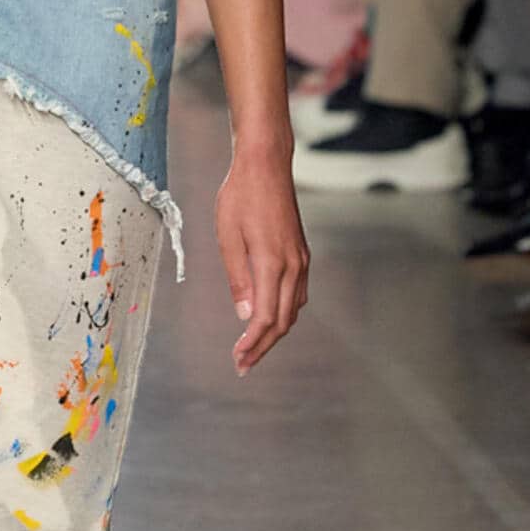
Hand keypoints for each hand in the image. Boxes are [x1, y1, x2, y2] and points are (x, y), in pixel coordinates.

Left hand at [216, 150, 308, 377]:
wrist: (266, 165)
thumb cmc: (240, 195)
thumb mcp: (228, 236)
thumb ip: (237, 278)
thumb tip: (244, 315)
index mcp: (272, 263)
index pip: (264, 317)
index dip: (252, 343)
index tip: (238, 360)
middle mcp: (293, 265)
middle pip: (282, 320)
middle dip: (263, 347)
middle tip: (243, 366)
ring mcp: (301, 260)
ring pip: (292, 309)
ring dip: (274, 332)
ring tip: (253, 349)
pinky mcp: (301, 253)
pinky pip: (297, 293)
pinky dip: (284, 312)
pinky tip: (269, 318)